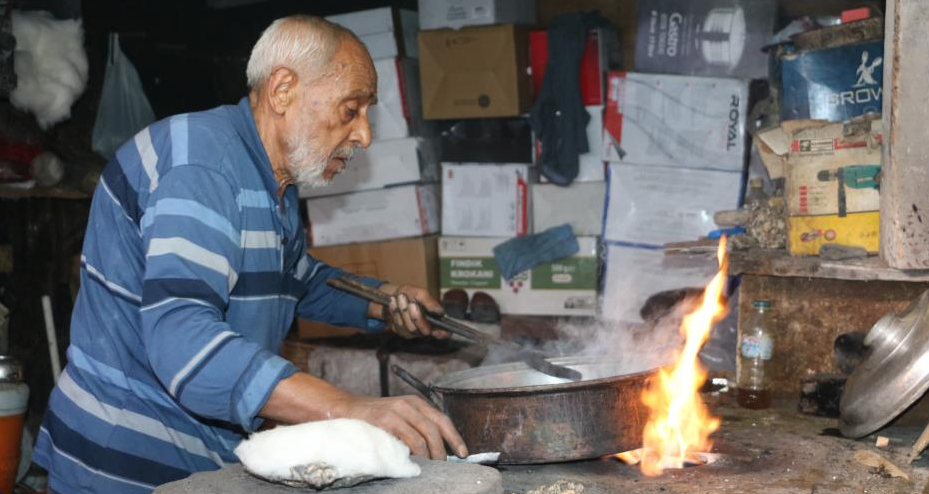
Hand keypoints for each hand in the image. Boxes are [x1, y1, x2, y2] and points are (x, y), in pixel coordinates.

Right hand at [333, 394, 468, 459]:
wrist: (345, 409)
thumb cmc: (374, 418)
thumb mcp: (399, 416)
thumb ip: (415, 426)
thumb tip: (436, 448)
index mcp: (416, 403)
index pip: (442, 419)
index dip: (455, 438)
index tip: (463, 453)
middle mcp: (409, 404)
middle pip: (436, 427)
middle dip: (444, 449)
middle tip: (445, 464)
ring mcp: (397, 411)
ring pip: (425, 434)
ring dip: (431, 453)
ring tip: (431, 466)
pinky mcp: (386, 420)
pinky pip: (409, 439)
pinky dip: (416, 452)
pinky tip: (415, 461)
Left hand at [378, 284, 447, 338]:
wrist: (392, 295)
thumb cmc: (409, 294)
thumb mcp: (420, 293)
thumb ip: (429, 302)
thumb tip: (440, 311)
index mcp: (434, 319)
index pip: (442, 332)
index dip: (442, 333)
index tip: (438, 331)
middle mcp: (425, 327)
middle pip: (424, 330)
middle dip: (417, 317)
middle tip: (411, 304)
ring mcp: (413, 331)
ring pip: (410, 328)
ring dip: (404, 311)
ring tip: (400, 297)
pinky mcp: (401, 331)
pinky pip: (399, 327)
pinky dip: (395, 313)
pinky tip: (393, 302)